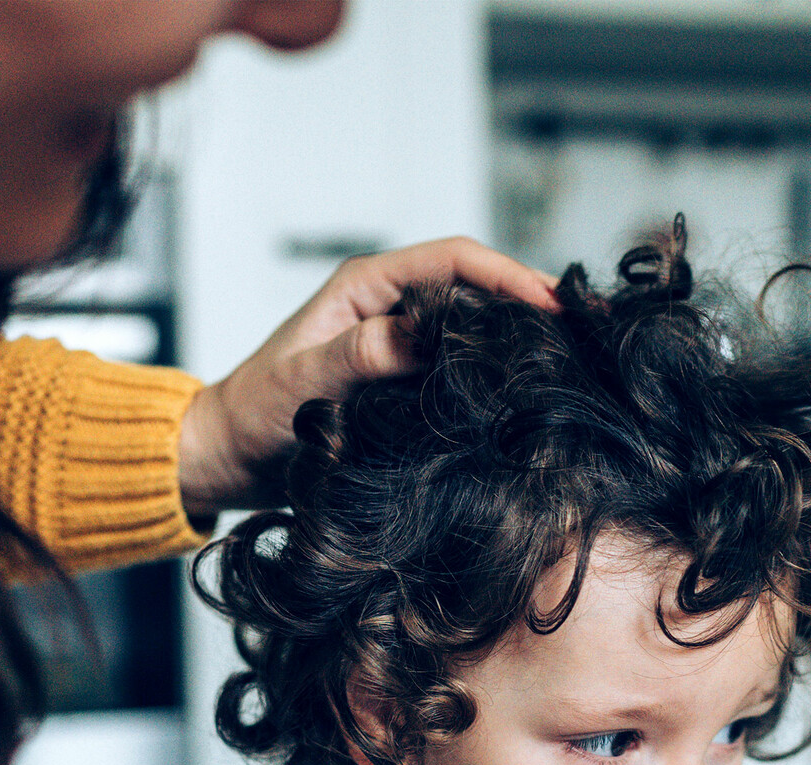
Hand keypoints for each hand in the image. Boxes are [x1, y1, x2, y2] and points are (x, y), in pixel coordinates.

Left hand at [177, 237, 557, 516]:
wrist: (229, 456)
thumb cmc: (252, 414)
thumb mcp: (299, 383)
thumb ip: (356, 356)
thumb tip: (421, 339)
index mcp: (365, 287)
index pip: (454, 261)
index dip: (509, 276)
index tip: (553, 304)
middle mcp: (385, 307)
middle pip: (474, 288)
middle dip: (526, 302)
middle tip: (581, 331)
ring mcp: (394, 344)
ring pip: (469, 328)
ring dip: (512, 338)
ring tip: (566, 358)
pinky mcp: (396, 380)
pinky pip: (452, 367)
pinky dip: (487, 373)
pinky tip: (517, 393)